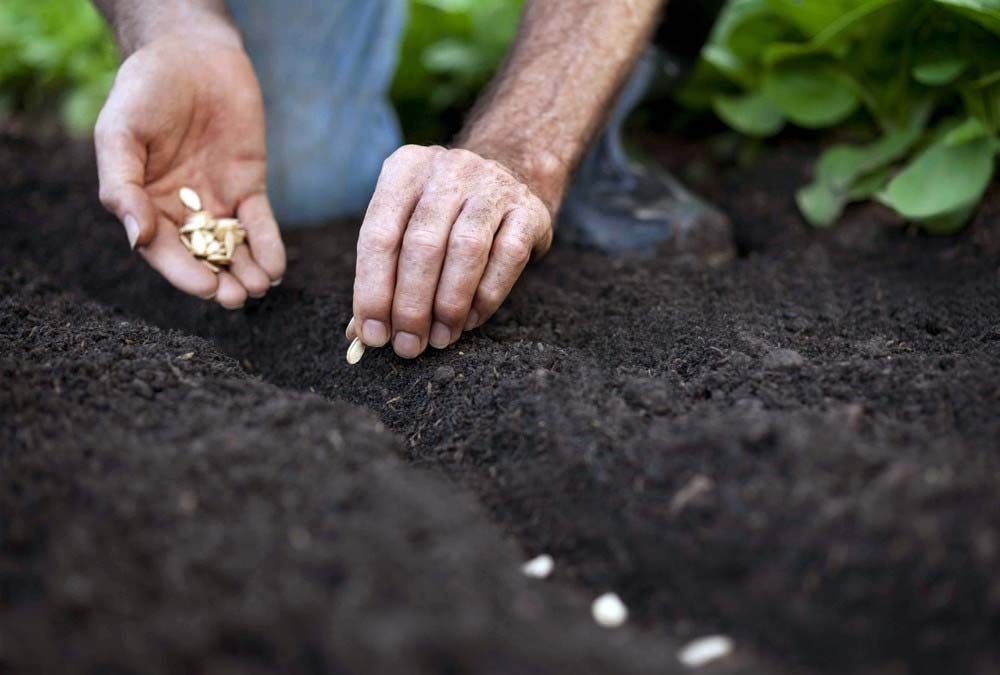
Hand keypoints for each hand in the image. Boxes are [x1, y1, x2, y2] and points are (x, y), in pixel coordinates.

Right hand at [95, 29, 284, 308]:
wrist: (191, 55)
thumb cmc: (143, 92)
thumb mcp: (119, 134)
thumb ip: (123, 186)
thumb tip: (136, 238)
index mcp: (144, 205)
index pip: (163, 250)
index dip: (184, 273)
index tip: (207, 288)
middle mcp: (180, 211)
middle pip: (200, 257)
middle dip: (220, 280)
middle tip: (238, 298)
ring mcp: (216, 201)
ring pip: (232, 247)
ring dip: (247, 271)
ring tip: (261, 287)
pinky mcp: (248, 187)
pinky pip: (259, 224)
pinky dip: (268, 246)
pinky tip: (277, 266)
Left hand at [350, 145, 552, 357]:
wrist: (512, 177)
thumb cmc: (445, 217)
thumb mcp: (406, 228)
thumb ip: (382, 275)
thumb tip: (362, 334)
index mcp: (405, 170)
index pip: (378, 235)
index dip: (373, 290)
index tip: (373, 335)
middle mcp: (448, 170)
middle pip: (422, 244)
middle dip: (412, 305)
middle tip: (408, 346)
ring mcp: (493, 185)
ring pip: (466, 249)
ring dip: (449, 304)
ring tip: (440, 338)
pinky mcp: (529, 210)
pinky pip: (507, 258)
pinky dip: (486, 296)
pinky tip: (471, 320)